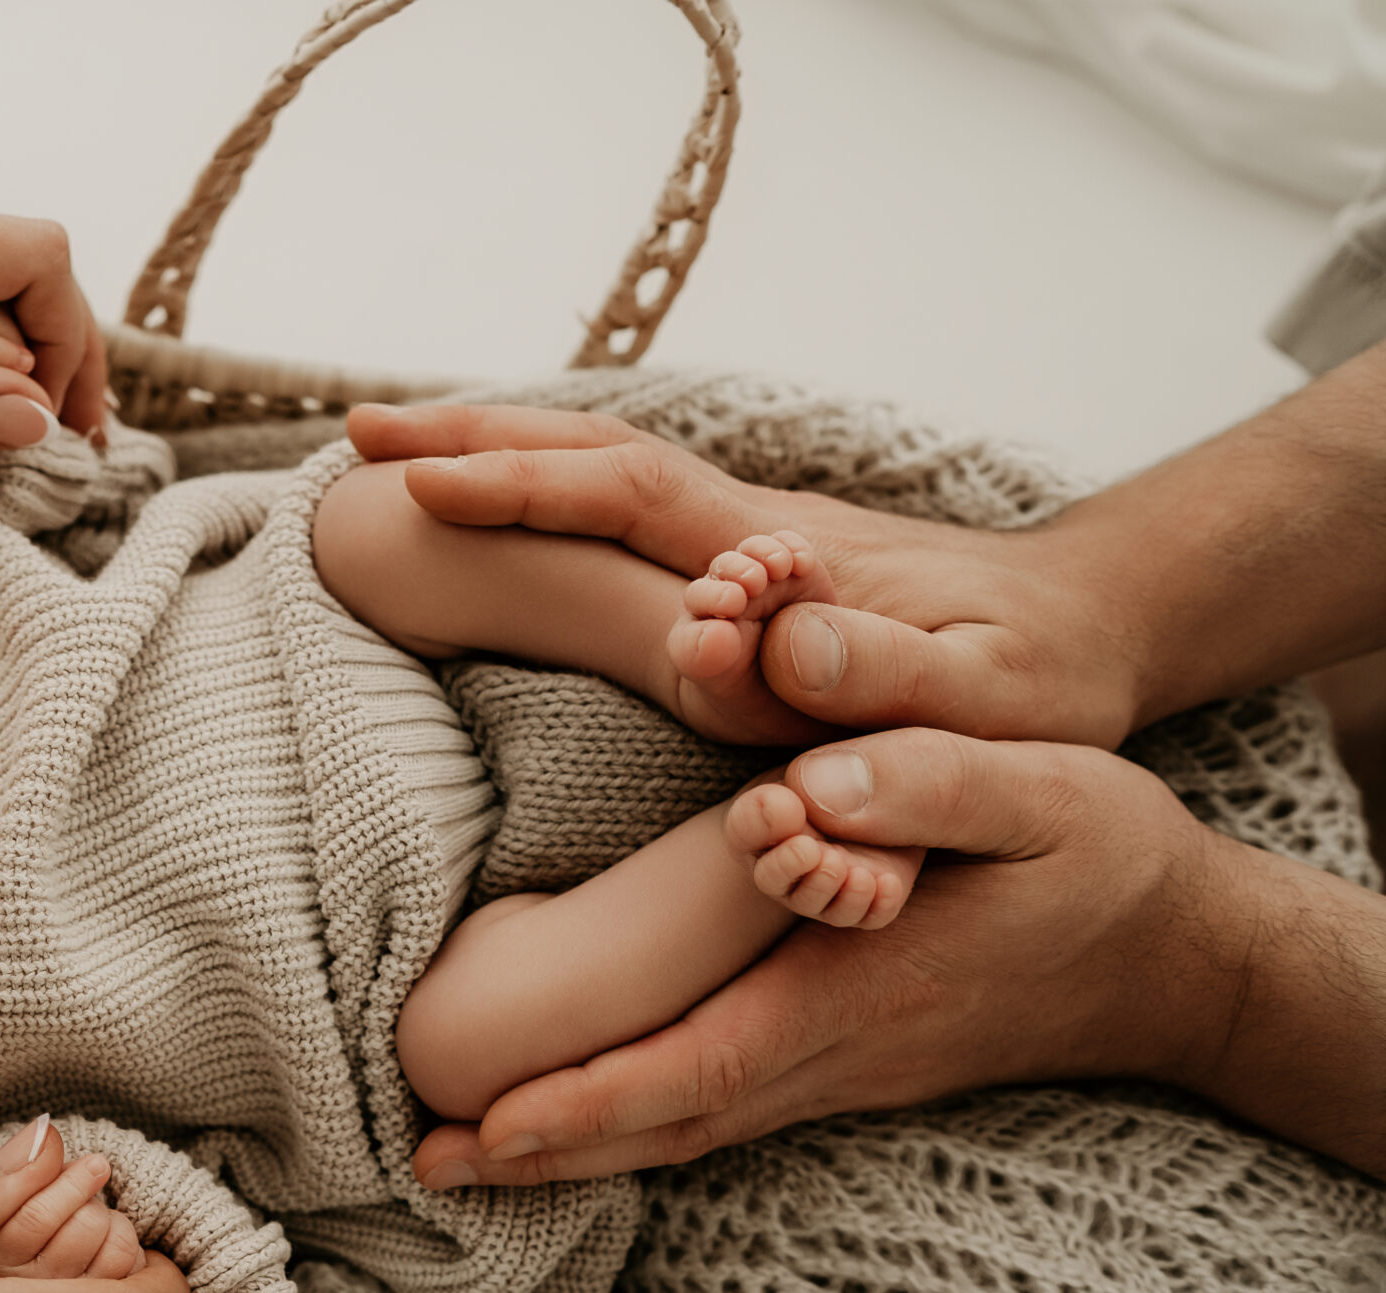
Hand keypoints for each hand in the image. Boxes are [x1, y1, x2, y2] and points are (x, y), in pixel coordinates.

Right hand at [346, 402, 1145, 746]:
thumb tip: (761, 630)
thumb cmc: (1034, 687)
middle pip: (595, 456)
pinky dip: (547, 485)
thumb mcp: (976, 702)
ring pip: (602, 469)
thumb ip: (873, 673)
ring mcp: (746, 534)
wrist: (1089, 629)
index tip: (424, 488)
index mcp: (785, 559)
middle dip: (476, 441)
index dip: (527, 488)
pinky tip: (504, 499)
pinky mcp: (747, 557)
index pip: (631, 500)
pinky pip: (621, 506)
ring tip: (392, 452)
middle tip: (357, 436)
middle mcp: (751, 526)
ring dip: (500, 450)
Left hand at [407, 727, 1385, 1186]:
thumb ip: (927, 782)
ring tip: (459, 1153)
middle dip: (543, 1146)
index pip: (698, 1059)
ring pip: (685, 1127)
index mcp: (858, 989)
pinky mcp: (846, 1068)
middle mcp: (834, 1054)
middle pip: (666, 1119)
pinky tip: (573, 1121)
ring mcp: (840, 1075)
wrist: (1181, 961)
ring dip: (575, 1145)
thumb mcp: (1040, 792)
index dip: (587, 1100)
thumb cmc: (1104, 864)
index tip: (482, 1127)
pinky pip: (716, 1112)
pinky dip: (633, 1124)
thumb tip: (804, 787)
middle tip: (420, 1160)